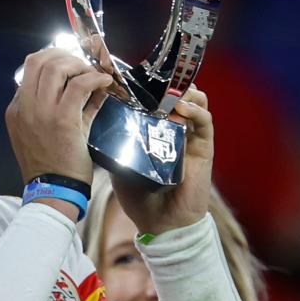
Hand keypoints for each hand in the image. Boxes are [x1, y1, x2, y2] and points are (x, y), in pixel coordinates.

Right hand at [6, 47, 112, 184]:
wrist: (53, 190)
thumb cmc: (51, 165)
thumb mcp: (48, 132)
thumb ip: (65, 107)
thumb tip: (91, 87)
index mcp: (16, 109)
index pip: (29, 69)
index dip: (52, 60)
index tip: (71, 63)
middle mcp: (24, 106)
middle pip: (39, 60)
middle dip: (64, 55)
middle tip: (82, 63)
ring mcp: (41, 112)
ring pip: (57, 67)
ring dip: (79, 64)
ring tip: (92, 72)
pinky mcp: (62, 119)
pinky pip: (79, 86)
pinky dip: (94, 78)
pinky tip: (105, 81)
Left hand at [110, 84, 214, 233]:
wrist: (160, 225)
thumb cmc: (140, 198)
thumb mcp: (119, 164)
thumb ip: (113, 143)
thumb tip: (95, 120)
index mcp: (155, 131)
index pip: (156, 100)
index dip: (147, 85)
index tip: (130, 75)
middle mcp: (175, 130)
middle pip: (177, 95)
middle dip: (165, 83)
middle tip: (150, 77)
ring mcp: (191, 137)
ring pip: (195, 102)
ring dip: (183, 92)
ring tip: (168, 91)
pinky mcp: (204, 148)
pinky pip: (205, 122)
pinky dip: (195, 111)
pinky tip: (181, 108)